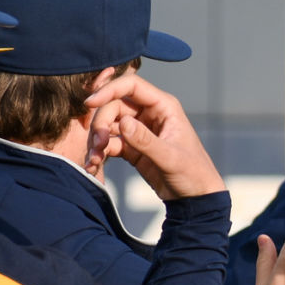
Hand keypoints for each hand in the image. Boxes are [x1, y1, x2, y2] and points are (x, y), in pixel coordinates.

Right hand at [83, 72, 226, 199]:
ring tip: (94, 160)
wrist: (195, 198)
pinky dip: (99, 152)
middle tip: (97, 145)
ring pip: (107, 125)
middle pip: (113, 106)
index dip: (109, 90)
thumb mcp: (171, 158)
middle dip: (101, 123)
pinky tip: (93, 166)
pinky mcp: (131, 147)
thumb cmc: (193, 173)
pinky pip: (108, 143)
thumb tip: (123, 123)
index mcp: (164, 107)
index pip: (131, 86)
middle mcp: (150, 114)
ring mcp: (139, 130)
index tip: (90, 103)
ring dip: (96, 140)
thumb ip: (146, 141)